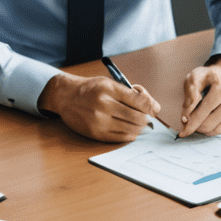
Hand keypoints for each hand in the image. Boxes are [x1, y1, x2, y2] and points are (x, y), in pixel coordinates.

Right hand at [40, 72, 159, 140]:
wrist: (66, 97)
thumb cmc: (91, 89)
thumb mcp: (110, 82)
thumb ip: (131, 93)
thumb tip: (154, 107)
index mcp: (109, 89)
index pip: (139, 100)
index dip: (151, 106)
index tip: (154, 109)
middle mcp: (103, 105)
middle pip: (137, 117)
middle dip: (146, 118)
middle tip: (145, 117)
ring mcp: (99, 121)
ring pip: (131, 129)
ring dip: (139, 128)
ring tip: (137, 123)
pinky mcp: (96, 133)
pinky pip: (121, 138)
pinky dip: (130, 135)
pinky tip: (129, 129)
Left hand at [178, 61, 220, 135]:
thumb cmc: (206, 77)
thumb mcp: (194, 77)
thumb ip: (190, 93)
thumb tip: (187, 113)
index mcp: (219, 86)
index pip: (202, 107)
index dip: (189, 117)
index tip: (182, 121)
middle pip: (208, 120)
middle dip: (194, 125)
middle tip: (186, 124)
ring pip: (216, 126)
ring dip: (203, 130)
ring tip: (195, 126)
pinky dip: (215, 132)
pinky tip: (206, 130)